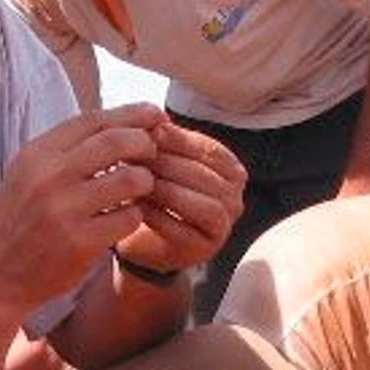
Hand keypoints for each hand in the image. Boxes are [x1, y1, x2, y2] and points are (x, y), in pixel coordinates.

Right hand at [0, 104, 165, 320]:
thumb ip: (63, 154)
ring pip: (130, 180)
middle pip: (116, 142)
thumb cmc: (17, 226)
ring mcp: (64, 210)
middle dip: (145, 143)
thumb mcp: (26, 178)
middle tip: (154, 153)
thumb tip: (115, 127)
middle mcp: (48, 177)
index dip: (129, 114)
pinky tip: (126, 219)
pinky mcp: (80, 243)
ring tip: (141, 190)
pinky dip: (135, 216)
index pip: (91, 120)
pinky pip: (128, 218)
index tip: (155, 113)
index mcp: (34, 155)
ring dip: (145, 182)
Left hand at [111, 113, 245, 273]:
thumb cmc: (157, 194)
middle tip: (134, 157)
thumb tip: (155, 120)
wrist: (144, 239)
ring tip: (136, 182)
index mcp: (231, 171)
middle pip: (204, 176)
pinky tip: (137, 207)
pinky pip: (184, 231)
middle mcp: (235, 199)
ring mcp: (223, 227)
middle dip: (167, 164)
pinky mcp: (204, 250)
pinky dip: (159, 217)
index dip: (177, 140)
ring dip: (167, 191)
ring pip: (202, 205)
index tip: (147, 133)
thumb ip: (166, 142)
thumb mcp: (165, 161)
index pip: (208, 150)